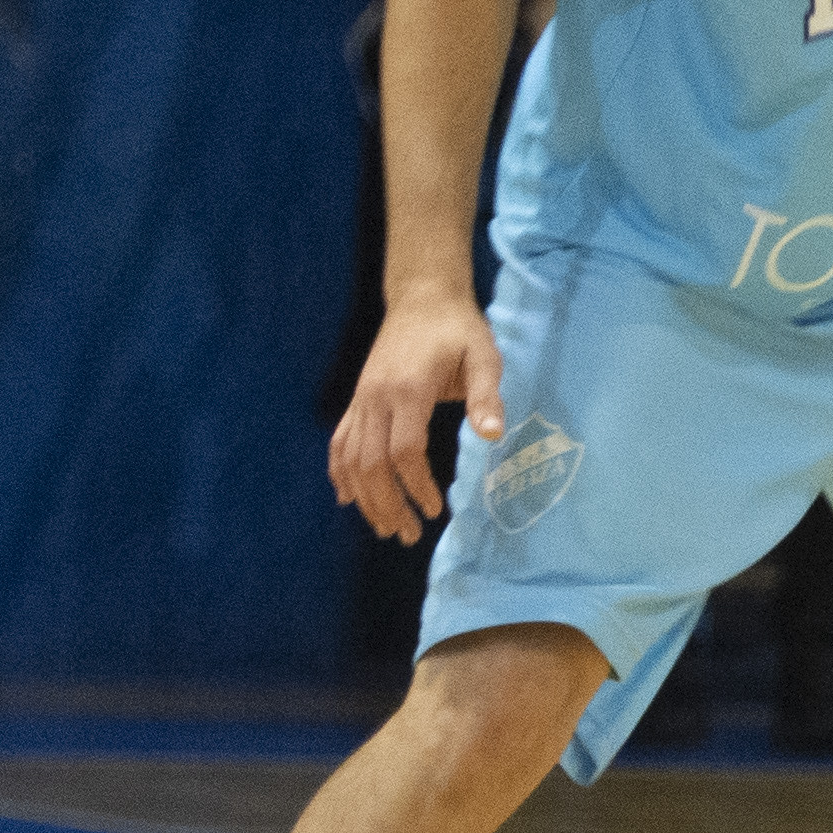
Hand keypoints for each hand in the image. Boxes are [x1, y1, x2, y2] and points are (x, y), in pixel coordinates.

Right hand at [330, 292, 503, 543]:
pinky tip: (348, 498)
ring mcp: (361, 399)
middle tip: (407, 535)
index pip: (404, 451)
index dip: (417, 486)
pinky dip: (340, 472)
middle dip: (387, 504)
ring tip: (385, 527)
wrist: (422, 297)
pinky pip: (340, 441)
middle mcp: (376, 398)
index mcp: (408, 390)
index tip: (435, 510)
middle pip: (371, 464)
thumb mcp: (484, 356)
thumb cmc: (458, 329)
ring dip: (366, 498)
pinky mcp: (357, 399)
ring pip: (351, 458)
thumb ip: (485, 396)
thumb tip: (492, 435)